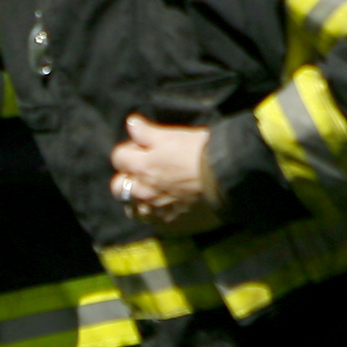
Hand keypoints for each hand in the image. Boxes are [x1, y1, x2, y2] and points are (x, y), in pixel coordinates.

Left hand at [110, 114, 223, 233]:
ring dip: (137, 199)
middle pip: (118, 187)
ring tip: (151, 192)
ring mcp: (156, 209)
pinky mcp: (171, 222)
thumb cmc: (202, 152)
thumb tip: (132, 124)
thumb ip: (147, 133)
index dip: (130, 150)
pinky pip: (153, 221)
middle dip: (127, 178)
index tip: (143, 147)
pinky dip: (155, 214)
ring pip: (132, 208)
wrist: (228, 177)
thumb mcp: (174, 135)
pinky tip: (166, 205)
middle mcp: (144, 190)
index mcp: (142, 166)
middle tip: (143, 171)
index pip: (118, 157)